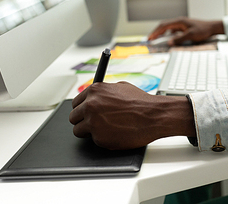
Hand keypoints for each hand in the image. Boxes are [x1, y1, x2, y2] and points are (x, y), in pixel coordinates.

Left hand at [69, 81, 195, 149]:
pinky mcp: (99, 138)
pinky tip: (115, 133)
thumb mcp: (120, 87)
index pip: (76, 102)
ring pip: (78, 131)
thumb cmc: (142, 102)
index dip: (82, 109)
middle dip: (83, 120)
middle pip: (74, 117)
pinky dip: (102, 139)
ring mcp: (93, 122)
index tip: (86, 113)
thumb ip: (104, 92)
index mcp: (95, 91)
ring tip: (105, 129)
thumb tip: (96, 97)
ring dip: (89, 131)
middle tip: (95, 123)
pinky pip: (94, 140)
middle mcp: (90, 105)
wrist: (154, 115)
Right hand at [148, 17, 224, 45]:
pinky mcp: (183, 27)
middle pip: (163, 26)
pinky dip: (168, 34)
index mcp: (179, 21)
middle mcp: (179, 21)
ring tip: (156, 40)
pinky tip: (167, 39)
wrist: (212, 27)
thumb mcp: (191, 36)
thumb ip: (179, 39)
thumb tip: (169, 43)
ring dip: (161, 33)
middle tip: (150, 39)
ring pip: (168, 28)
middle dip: (156, 32)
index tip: (150, 37)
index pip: (163, 25)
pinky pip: (173, 30)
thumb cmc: (203, 30)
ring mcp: (181, 24)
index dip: (155, 32)